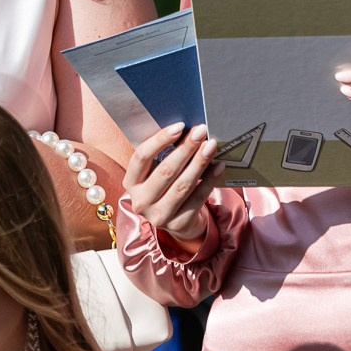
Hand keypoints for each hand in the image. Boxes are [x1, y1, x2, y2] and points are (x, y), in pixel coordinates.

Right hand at [122, 123, 221, 244]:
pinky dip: (210, 180)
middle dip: (185, 148)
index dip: (159, 140)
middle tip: (200, 131)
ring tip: (211, 146)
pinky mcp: (179, 224)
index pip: (141, 157)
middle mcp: (141, 201)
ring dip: (199, 162)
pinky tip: (219, 166)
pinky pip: (198, 198)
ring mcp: (159, 216)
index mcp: (131, 183)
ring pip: (183, 185)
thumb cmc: (165, 188)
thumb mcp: (154, 173)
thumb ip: (161, 155)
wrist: (176, 221)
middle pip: (165, 170)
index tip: (179, 126)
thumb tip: (185, 130)